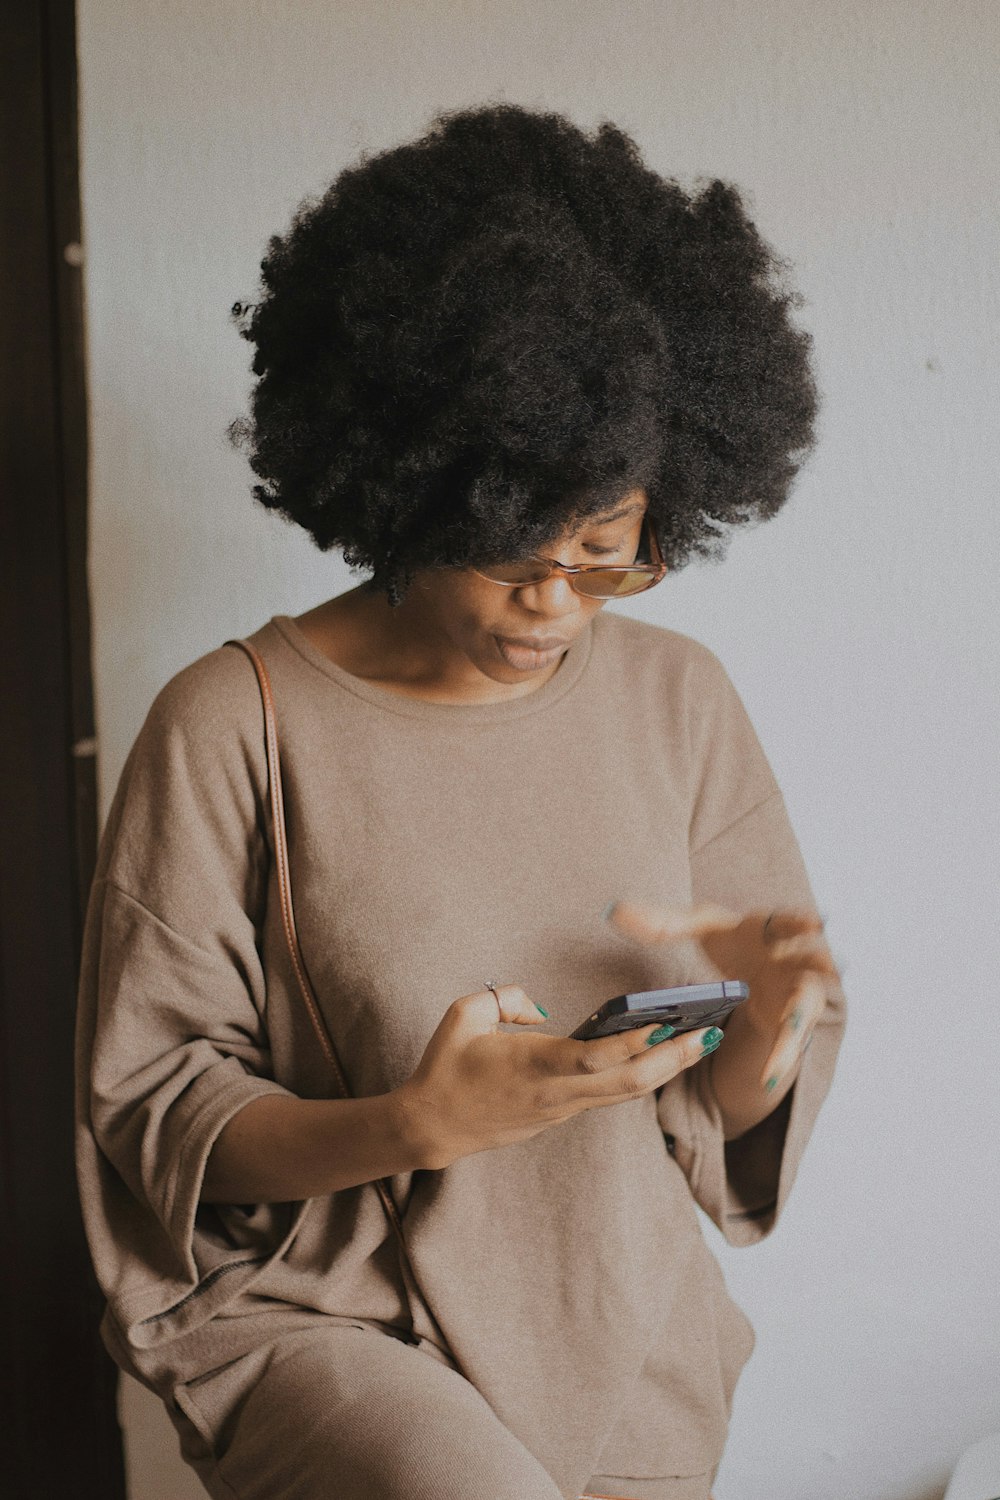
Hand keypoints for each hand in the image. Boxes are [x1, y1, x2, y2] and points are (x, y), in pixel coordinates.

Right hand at [398, 982, 724, 1169]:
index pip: (596, 1057)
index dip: (637, 1042)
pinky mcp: (560, 1115)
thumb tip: (540, 1007)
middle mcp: (556, 1093)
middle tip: (710, 1035)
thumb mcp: (462, 1016)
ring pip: (625, 1093)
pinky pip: (608, 1095)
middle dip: (674, 1060)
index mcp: (534, 1067)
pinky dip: (638, 1077)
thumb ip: (504, 998)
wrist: (431, 1127)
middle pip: (629, 1083)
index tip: (670, 1021)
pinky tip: (658, 1059)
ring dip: (665, 1070)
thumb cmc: (445, 1068)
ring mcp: (561, 1110)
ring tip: (699, 1043)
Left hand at [605, 901, 838, 1097]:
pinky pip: (790, 1042)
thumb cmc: (733, 940)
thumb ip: (661, 922)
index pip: (791, 921)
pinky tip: (768, 1077)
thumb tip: (613, 912)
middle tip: (831, 964)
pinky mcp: (791, 1022)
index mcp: (773, 929)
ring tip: (793, 1026)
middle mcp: (793, 958)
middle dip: (822, 961)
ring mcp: (797, 991)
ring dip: (803, 1017)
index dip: (803, 921)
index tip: (814, 920)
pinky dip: (780, 1058)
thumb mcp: (699, 927)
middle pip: (815, 958)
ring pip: (807, 1005)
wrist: (752, 968)